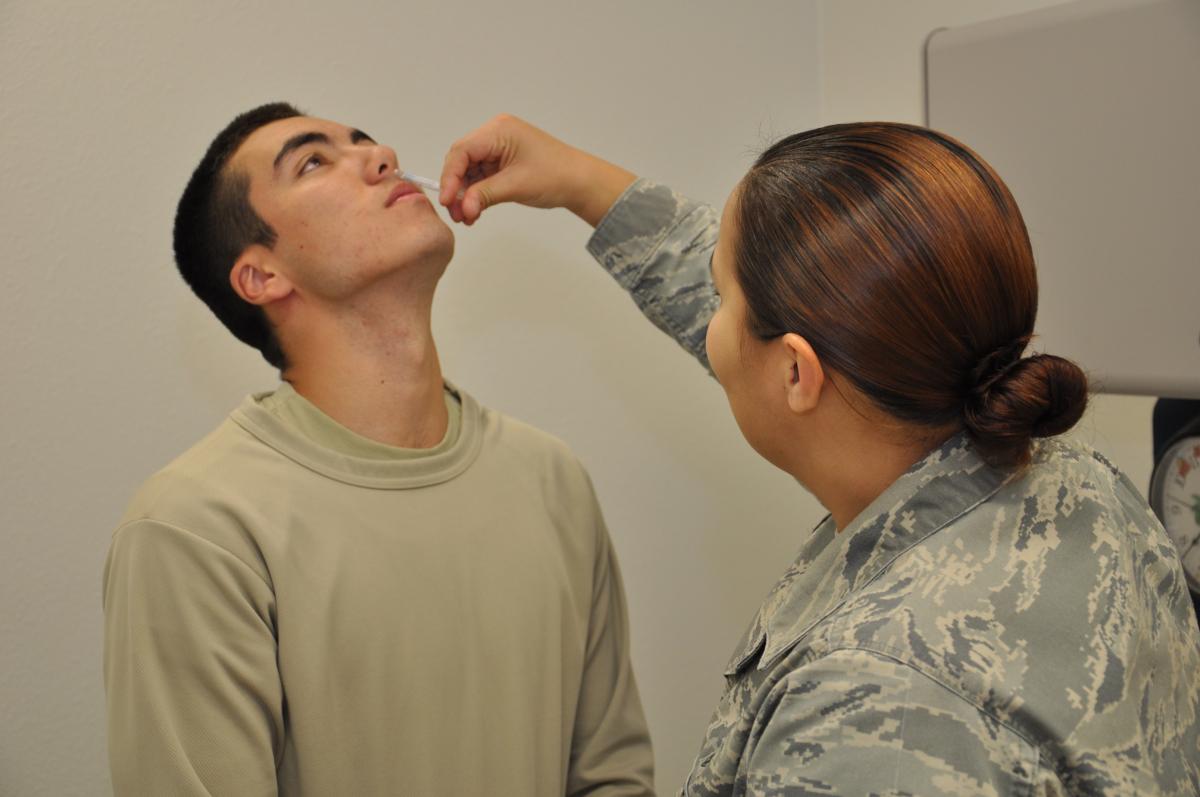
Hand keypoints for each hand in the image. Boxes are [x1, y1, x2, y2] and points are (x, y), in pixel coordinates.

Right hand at [439, 114, 634, 226]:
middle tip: (456, 213)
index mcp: (499, 130)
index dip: (450, 177)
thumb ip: (483, 196)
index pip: (462, 151)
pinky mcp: (502, 162)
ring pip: (469, 171)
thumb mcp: (515, 186)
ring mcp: (498, 148)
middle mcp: (495, 135)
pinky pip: (481, 177)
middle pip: (462, 160)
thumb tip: (462, 208)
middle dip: (456, 188)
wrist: (580, 182)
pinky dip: (476, 195)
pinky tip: (474, 211)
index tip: (447, 200)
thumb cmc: (556, 175)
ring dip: (465, 195)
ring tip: (466, 217)